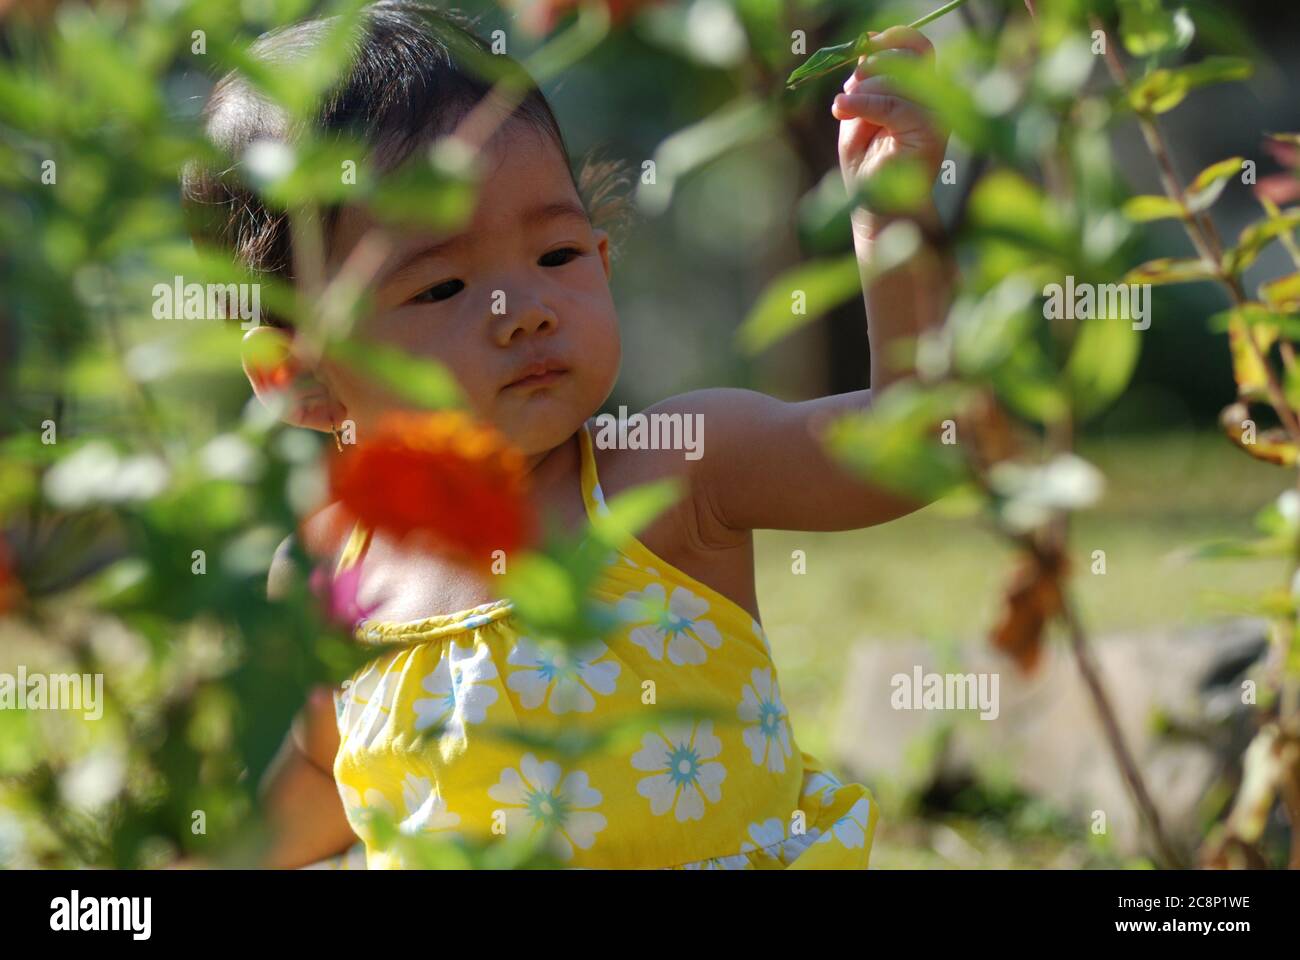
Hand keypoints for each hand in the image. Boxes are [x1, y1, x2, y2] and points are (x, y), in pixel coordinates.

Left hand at [831, 27, 948, 227]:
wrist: (876, 210)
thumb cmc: (868, 167)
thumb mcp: (859, 116)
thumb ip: (865, 84)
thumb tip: (867, 48)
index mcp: (922, 93)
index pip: (918, 47)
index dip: (892, 39)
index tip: (864, 46)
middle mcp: (936, 101)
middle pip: (909, 57)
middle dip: (872, 67)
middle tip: (850, 89)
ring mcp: (936, 117)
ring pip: (898, 80)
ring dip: (862, 91)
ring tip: (843, 109)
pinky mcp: (930, 133)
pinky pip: (892, 105)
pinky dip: (862, 103)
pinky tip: (841, 110)